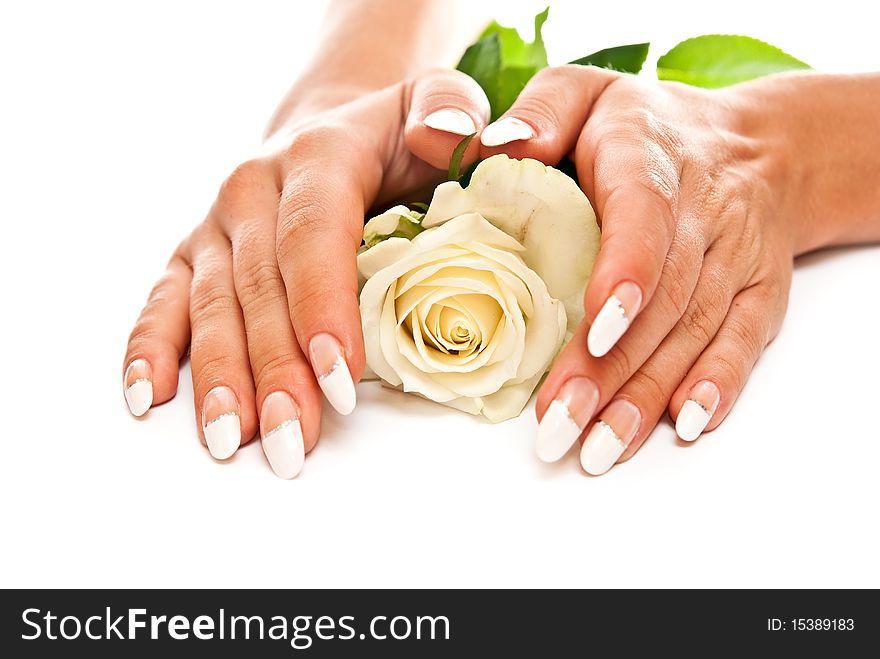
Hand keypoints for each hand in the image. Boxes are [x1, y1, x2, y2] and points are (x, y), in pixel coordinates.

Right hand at [122, 70, 489, 477]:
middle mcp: (252, 190)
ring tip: (231, 441)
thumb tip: (444, 136)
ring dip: (219, 377)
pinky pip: (164, 300)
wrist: (331, 128)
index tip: (340, 377)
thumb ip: (452, 111)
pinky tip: (150, 396)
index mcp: (317, 156)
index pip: (313, 233)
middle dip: (276, 368)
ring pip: (211, 305)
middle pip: (260, 287)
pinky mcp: (193, 254)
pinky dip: (151, 347)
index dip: (322, 304)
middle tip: (293, 439)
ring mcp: (216, 225)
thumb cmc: (395, 137)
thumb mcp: (440, 104)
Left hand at [480, 65, 806, 473]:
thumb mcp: (586, 91)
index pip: (643, 219)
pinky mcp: (757, 292)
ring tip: (598, 449)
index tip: (595, 331)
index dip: (625, 275)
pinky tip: (685, 425)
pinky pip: (743, 341)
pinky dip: (718, 384)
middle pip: (658, 301)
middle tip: (558, 427)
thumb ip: (541, 110)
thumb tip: (499, 147)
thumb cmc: (644, 125)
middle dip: (608, 372)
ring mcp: (733, 260)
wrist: (753, 144)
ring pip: (691, 334)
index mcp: (648, 161)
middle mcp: (700, 216)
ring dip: (646, 397)